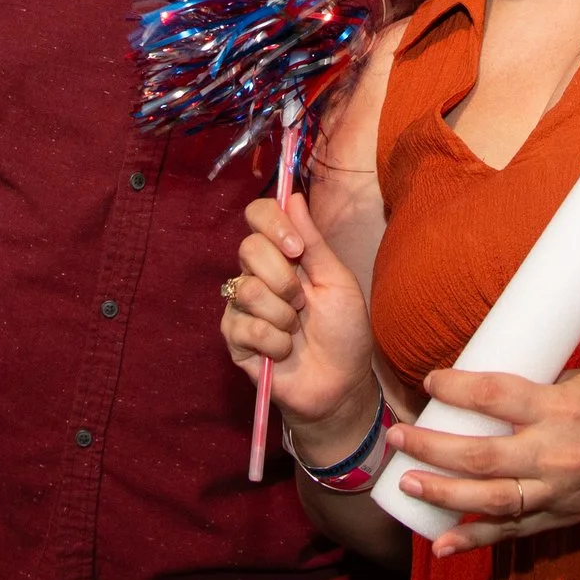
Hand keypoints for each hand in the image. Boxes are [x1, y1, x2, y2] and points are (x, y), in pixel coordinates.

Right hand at [222, 195, 376, 454]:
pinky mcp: (235, 338)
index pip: (258, 215)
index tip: (296, 249)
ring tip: (296, 330)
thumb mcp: (337, 280)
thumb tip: (294, 195)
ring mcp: (242, 306)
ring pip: (246, 288)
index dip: (272, 224)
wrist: (341, 384)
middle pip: (248, 248)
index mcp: (283, 254)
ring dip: (282, 314)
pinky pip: (245, 326)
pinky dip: (274, 341)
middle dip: (284, 278)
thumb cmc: (344, 332)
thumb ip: (313, 241)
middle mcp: (257, 274)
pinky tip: (285, 351)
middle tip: (303, 302)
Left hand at [383, 365, 579, 559]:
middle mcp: (560, 453)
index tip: (430, 380)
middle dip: (432, 446)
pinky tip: (441, 542)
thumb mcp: (579, 381)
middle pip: (482, 454)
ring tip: (407, 482)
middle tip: (398, 436)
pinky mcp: (566, 516)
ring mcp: (562, 491)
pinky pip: (514, 530)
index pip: (497, 395)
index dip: (457, 387)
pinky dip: (475, 538)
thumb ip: (533, 394)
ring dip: (443, 493)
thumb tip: (480, 395)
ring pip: (491, 498)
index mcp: (564, 407)